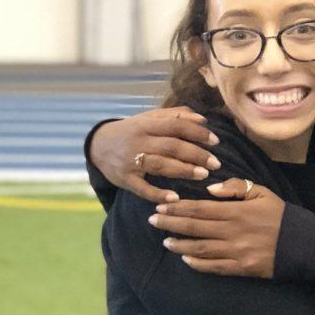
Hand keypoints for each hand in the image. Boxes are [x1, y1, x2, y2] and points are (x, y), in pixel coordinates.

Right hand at [89, 107, 221, 202]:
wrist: (98, 146)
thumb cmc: (132, 131)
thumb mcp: (150, 119)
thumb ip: (176, 116)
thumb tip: (203, 119)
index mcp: (146, 124)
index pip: (176, 125)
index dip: (197, 132)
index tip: (215, 141)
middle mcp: (139, 141)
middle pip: (171, 146)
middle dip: (196, 154)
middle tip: (216, 163)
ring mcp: (130, 161)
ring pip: (160, 165)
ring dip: (183, 170)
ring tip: (203, 175)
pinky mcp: (125, 179)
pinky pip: (143, 188)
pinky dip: (158, 194)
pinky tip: (175, 198)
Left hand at [149, 179, 284, 275]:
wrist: (304, 244)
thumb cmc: (281, 216)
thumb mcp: (261, 192)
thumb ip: (235, 188)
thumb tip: (209, 191)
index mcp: (236, 211)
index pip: (199, 208)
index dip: (177, 208)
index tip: (161, 206)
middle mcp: (232, 232)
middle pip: (195, 227)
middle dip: (171, 224)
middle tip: (153, 221)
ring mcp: (236, 252)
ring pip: (200, 249)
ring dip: (180, 245)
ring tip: (165, 242)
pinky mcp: (241, 269)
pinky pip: (215, 267)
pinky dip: (198, 264)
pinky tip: (186, 260)